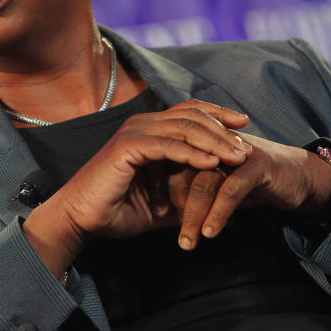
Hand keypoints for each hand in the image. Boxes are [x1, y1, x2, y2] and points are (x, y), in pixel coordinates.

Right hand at [23, 100, 249, 275]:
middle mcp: (143, 124)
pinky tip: (212, 163)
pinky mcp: (128, 147)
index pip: (190, 112)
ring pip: (184, 127)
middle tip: (247, 147)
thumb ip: (190, 199)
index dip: (218, 115)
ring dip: (215, 141)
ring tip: (239, 157)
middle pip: (193, 115)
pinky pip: (168, 145)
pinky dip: (192, 153)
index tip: (244, 127)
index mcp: (149, 130)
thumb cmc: (118, 211)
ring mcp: (135, 133)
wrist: (83, 219)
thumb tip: (227, 211)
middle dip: (224, 129)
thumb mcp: (163, 204)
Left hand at [168, 133, 330, 249]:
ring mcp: (235, 152)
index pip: (168, 159)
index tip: (148, 212)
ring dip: (193, 215)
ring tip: (187, 242)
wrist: (299, 177)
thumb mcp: (217, 185)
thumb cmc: (252, 183)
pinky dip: (218, 213)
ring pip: (204, 182)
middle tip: (159, 227)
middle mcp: (215, 142)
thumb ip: (190, 191)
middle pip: (182, 169)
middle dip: (169, 202)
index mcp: (201, 141)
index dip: (157, 184)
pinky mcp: (256, 164)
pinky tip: (210, 233)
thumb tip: (158, 209)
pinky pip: (231, 190)